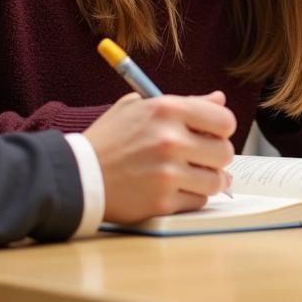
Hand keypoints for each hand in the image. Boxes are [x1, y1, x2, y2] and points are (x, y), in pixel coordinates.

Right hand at [84, 91, 236, 223]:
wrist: (76, 176)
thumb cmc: (110, 139)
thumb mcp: (141, 108)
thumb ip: (185, 103)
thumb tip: (219, 100)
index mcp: (168, 110)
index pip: (224, 121)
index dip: (222, 129)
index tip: (214, 134)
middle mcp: (170, 140)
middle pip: (224, 153)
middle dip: (217, 157)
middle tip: (204, 158)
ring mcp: (166, 173)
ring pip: (215, 181)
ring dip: (208, 179)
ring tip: (194, 175)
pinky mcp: (161, 202)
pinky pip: (198, 201)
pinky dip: (191, 197)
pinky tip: (177, 189)